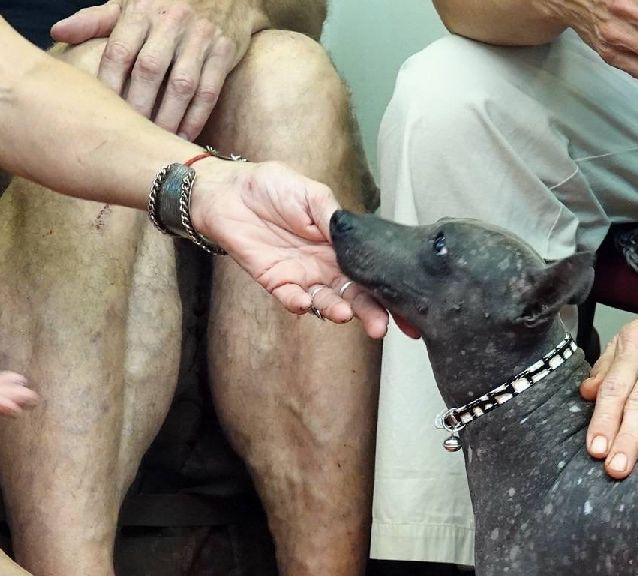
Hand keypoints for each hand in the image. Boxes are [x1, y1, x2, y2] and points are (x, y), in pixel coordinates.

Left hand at [54, 0, 261, 138]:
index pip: (120, 51)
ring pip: (181, 85)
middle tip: (125, 138)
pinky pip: (208, 92)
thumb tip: (57, 32)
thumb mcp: (128, 9)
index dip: (109, 87)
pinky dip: (194, 119)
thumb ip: (94, 22)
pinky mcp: (224, 50)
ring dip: (166, 119)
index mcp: (142, 10)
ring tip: (152, 143)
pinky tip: (180, 138)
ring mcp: (201, 35)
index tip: (101, 115)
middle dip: (137, 108)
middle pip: (150, 70)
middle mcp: (172, 19)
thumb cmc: (161, 11)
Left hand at [188, 158, 389, 337]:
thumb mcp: (312, 192)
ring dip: (336, 310)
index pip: (371, 271)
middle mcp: (326, 265)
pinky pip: (291, 298)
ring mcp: (302, 275)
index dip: (389, 292)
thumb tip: (355, 236)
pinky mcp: (276, 281)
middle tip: (380, 326)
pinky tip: (305, 302)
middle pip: (355, 294)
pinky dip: (298, 303)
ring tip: (345, 314)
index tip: (407, 311)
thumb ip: (333, 216)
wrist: (230, 191)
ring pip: (326, 301)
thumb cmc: (272, 187)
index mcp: (341, 244)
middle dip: (370, 312)